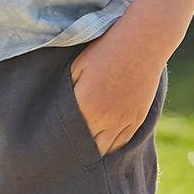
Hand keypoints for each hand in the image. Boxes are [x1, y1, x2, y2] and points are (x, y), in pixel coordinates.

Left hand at [68, 33, 165, 155]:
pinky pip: (121, 144)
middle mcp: (105, 120)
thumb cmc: (105, 51)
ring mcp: (124, 122)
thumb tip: (59, 114)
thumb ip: (67, 96)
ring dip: (92, 149)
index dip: (59, 143)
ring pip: (103, 150)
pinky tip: (100, 141)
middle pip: (85, 149)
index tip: (50, 145)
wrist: (143, 44)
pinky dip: (109, 145)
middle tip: (63, 148)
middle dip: (74, 149)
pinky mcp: (137, 120)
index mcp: (86, 106)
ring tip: (80, 147)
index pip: (68, 137)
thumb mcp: (77, 69)